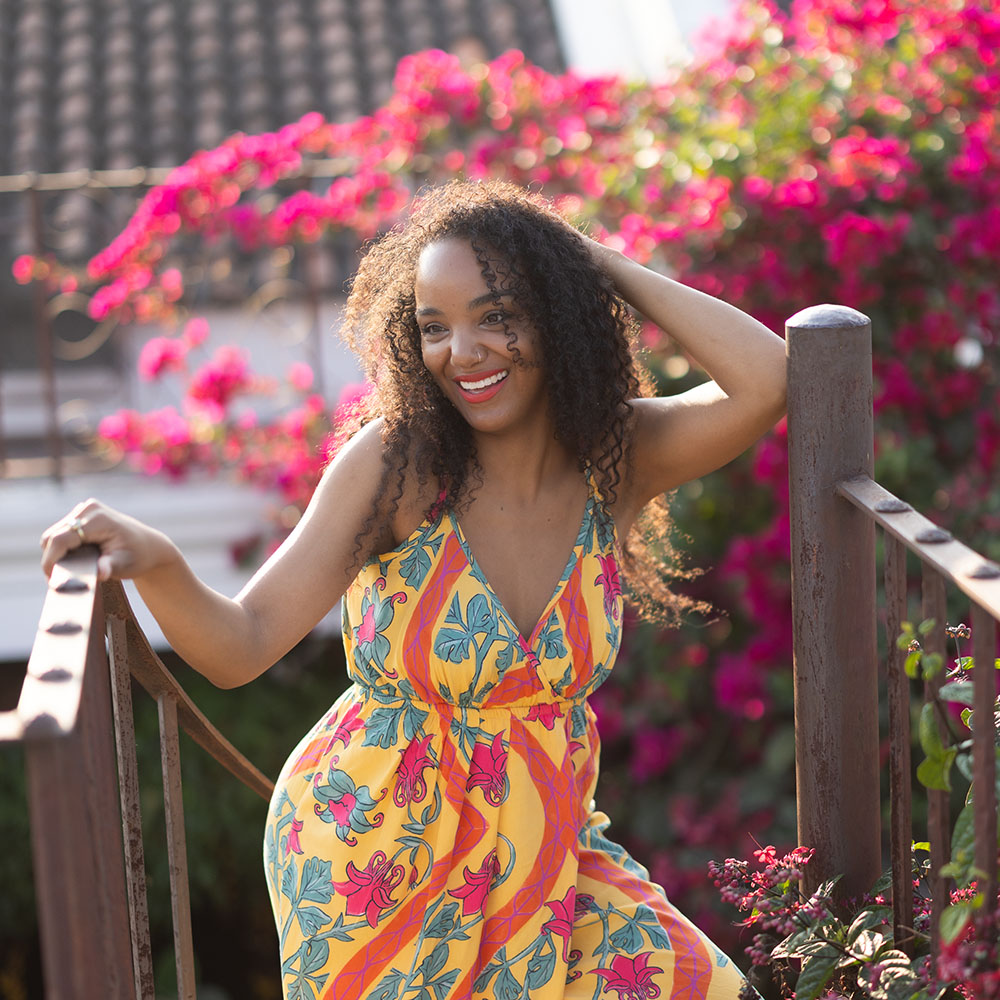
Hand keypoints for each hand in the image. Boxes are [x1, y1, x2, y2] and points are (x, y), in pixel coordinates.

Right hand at [40, 499, 178, 581]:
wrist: (149, 547)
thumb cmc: (138, 557)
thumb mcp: (125, 565)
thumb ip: (110, 567)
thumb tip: (101, 573)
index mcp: (99, 519)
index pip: (61, 539)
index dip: (51, 560)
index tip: (52, 579)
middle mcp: (89, 509)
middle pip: (53, 536)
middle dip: (52, 558)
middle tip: (58, 579)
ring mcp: (85, 509)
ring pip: (54, 534)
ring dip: (56, 553)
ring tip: (66, 571)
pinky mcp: (82, 514)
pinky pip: (61, 532)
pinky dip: (61, 547)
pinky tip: (72, 560)